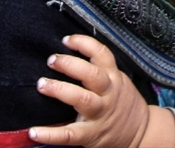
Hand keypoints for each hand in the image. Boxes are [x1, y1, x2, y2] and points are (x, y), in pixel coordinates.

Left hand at [28, 35, 151, 147]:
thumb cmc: (122, 103)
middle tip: (51, 60)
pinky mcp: (90, 135)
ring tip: (42, 84)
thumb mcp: (119, 81)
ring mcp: (99, 115)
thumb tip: (71, 52)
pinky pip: (69, 135)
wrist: (140, 133)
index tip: (66, 40)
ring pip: (82, 99)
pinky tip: (33, 132)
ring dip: (60, 90)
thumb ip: (101, 69)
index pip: (102, 54)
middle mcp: (107, 94)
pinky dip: (50, 134)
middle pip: (92, 75)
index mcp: (113, 78)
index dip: (84, 44)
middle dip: (70, 64)